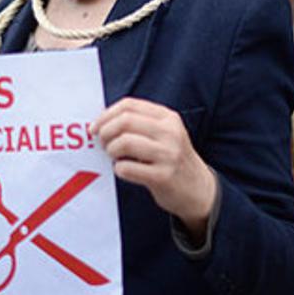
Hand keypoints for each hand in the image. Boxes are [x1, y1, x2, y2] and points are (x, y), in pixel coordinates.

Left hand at [92, 98, 217, 241]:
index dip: (106, 114)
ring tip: (114, 157)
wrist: (198, 189)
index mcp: (168, 118)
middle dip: (105, 132)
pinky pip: (127, 168)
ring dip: (111, 150)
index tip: (95, 127)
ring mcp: (168, 154)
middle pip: (125, 121)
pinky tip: (123, 170)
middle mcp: (170, 132)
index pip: (129, 105)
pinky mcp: (163, 176)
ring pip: (124, 142)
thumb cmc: (172, 159)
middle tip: (102, 144)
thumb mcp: (165, 134)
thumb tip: (101, 123)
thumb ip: (140, 124)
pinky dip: (119, 169)